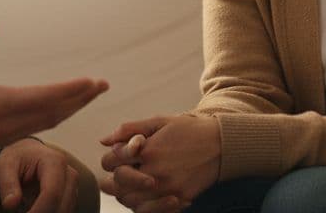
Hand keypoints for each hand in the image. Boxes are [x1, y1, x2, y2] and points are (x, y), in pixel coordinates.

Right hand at [0, 20, 108, 151]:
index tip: (91, 81)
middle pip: (53, 113)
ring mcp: (4, 135)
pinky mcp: (2, 139)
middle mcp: (4, 123)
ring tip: (91, 94)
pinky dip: (57, 118)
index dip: (69, 91)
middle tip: (103, 85)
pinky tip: (66, 108)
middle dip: (80, 99)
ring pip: (48, 123)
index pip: (42, 98)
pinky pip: (37, 129)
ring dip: (72, 109)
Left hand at [0, 138, 79, 212]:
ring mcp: (73, 187)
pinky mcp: (71, 197)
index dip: (38, 211)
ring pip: (63, 212)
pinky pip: (63, 212)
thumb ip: (8, 185)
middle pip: (61, 206)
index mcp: (54, 162)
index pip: (51, 194)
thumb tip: (11, 204)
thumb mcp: (5, 166)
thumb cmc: (16, 158)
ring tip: (25, 208)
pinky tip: (34, 210)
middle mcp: (69, 174)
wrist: (27, 154)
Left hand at [98, 114, 220, 208]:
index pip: (110, 161)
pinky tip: (147, 193)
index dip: (112, 157)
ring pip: (129, 201)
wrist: (221, 144)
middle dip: (116, 176)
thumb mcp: (159, 122)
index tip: (122, 154)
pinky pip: (150, 211)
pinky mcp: (178, 199)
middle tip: (125, 170)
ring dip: (127, 192)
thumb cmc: (188, 129)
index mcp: (147, 150)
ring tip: (135, 182)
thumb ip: (129, 129)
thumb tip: (104, 141)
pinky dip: (143, 205)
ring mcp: (166, 189)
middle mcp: (155, 172)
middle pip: (117, 184)